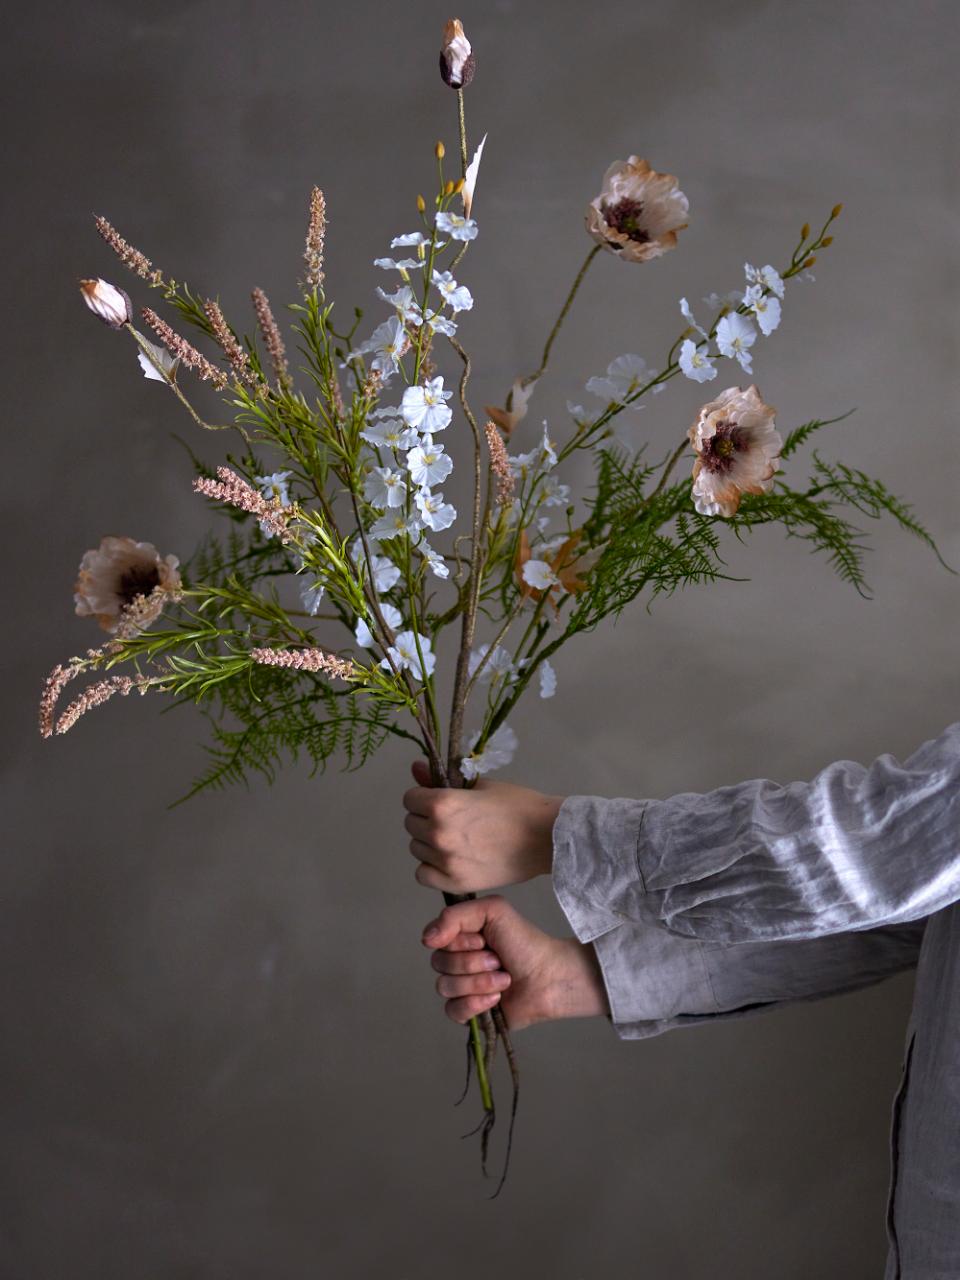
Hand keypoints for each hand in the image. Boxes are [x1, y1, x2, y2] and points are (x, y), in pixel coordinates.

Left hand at [403, 759, 563, 891]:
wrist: (546, 838)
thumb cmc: (517, 805)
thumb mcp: (480, 785)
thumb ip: (441, 780)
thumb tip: (415, 768)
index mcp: (442, 804)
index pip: (410, 799)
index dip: (423, 797)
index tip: (440, 800)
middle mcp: (437, 832)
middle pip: (411, 824)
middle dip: (426, 819)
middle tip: (452, 820)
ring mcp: (445, 860)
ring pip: (416, 849)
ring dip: (429, 843)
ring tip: (456, 841)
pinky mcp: (455, 882)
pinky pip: (423, 875)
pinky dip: (432, 868)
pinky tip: (451, 860)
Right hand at [422, 895, 608, 1029]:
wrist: (548, 976)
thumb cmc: (524, 942)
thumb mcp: (493, 911)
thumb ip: (455, 915)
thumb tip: (426, 939)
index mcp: (459, 937)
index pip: (434, 939)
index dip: (458, 942)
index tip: (483, 940)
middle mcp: (457, 961)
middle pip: (438, 964)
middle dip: (472, 963)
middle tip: (498, 960)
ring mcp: (461, 988)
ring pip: (445, 987)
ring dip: (479, 983)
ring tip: (504, 980)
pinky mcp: (469, 1013)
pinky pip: (453, 1011)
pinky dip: (475, 1004)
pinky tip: (496, 999)